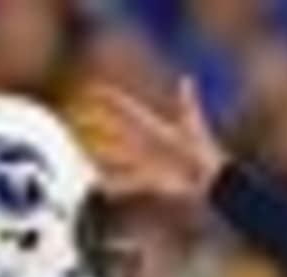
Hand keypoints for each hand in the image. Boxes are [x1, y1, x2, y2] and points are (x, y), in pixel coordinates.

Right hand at [78, 78, 228, 203]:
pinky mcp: (148, 179)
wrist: (209, 177)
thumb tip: (187, 79)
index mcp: (154, 127)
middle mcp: (145, 142)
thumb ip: (188, 103)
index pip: (128, 109)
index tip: (94, 89)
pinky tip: (99, 187)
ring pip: (116, 156)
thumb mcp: (193, 125)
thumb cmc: (203, 151)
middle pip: (116, 131)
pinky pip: (126, 182)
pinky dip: (113, 185)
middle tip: (77, 118)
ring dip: (100, 154)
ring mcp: (145, 161)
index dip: (111, 99)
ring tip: (81, 152)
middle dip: (97, 124)